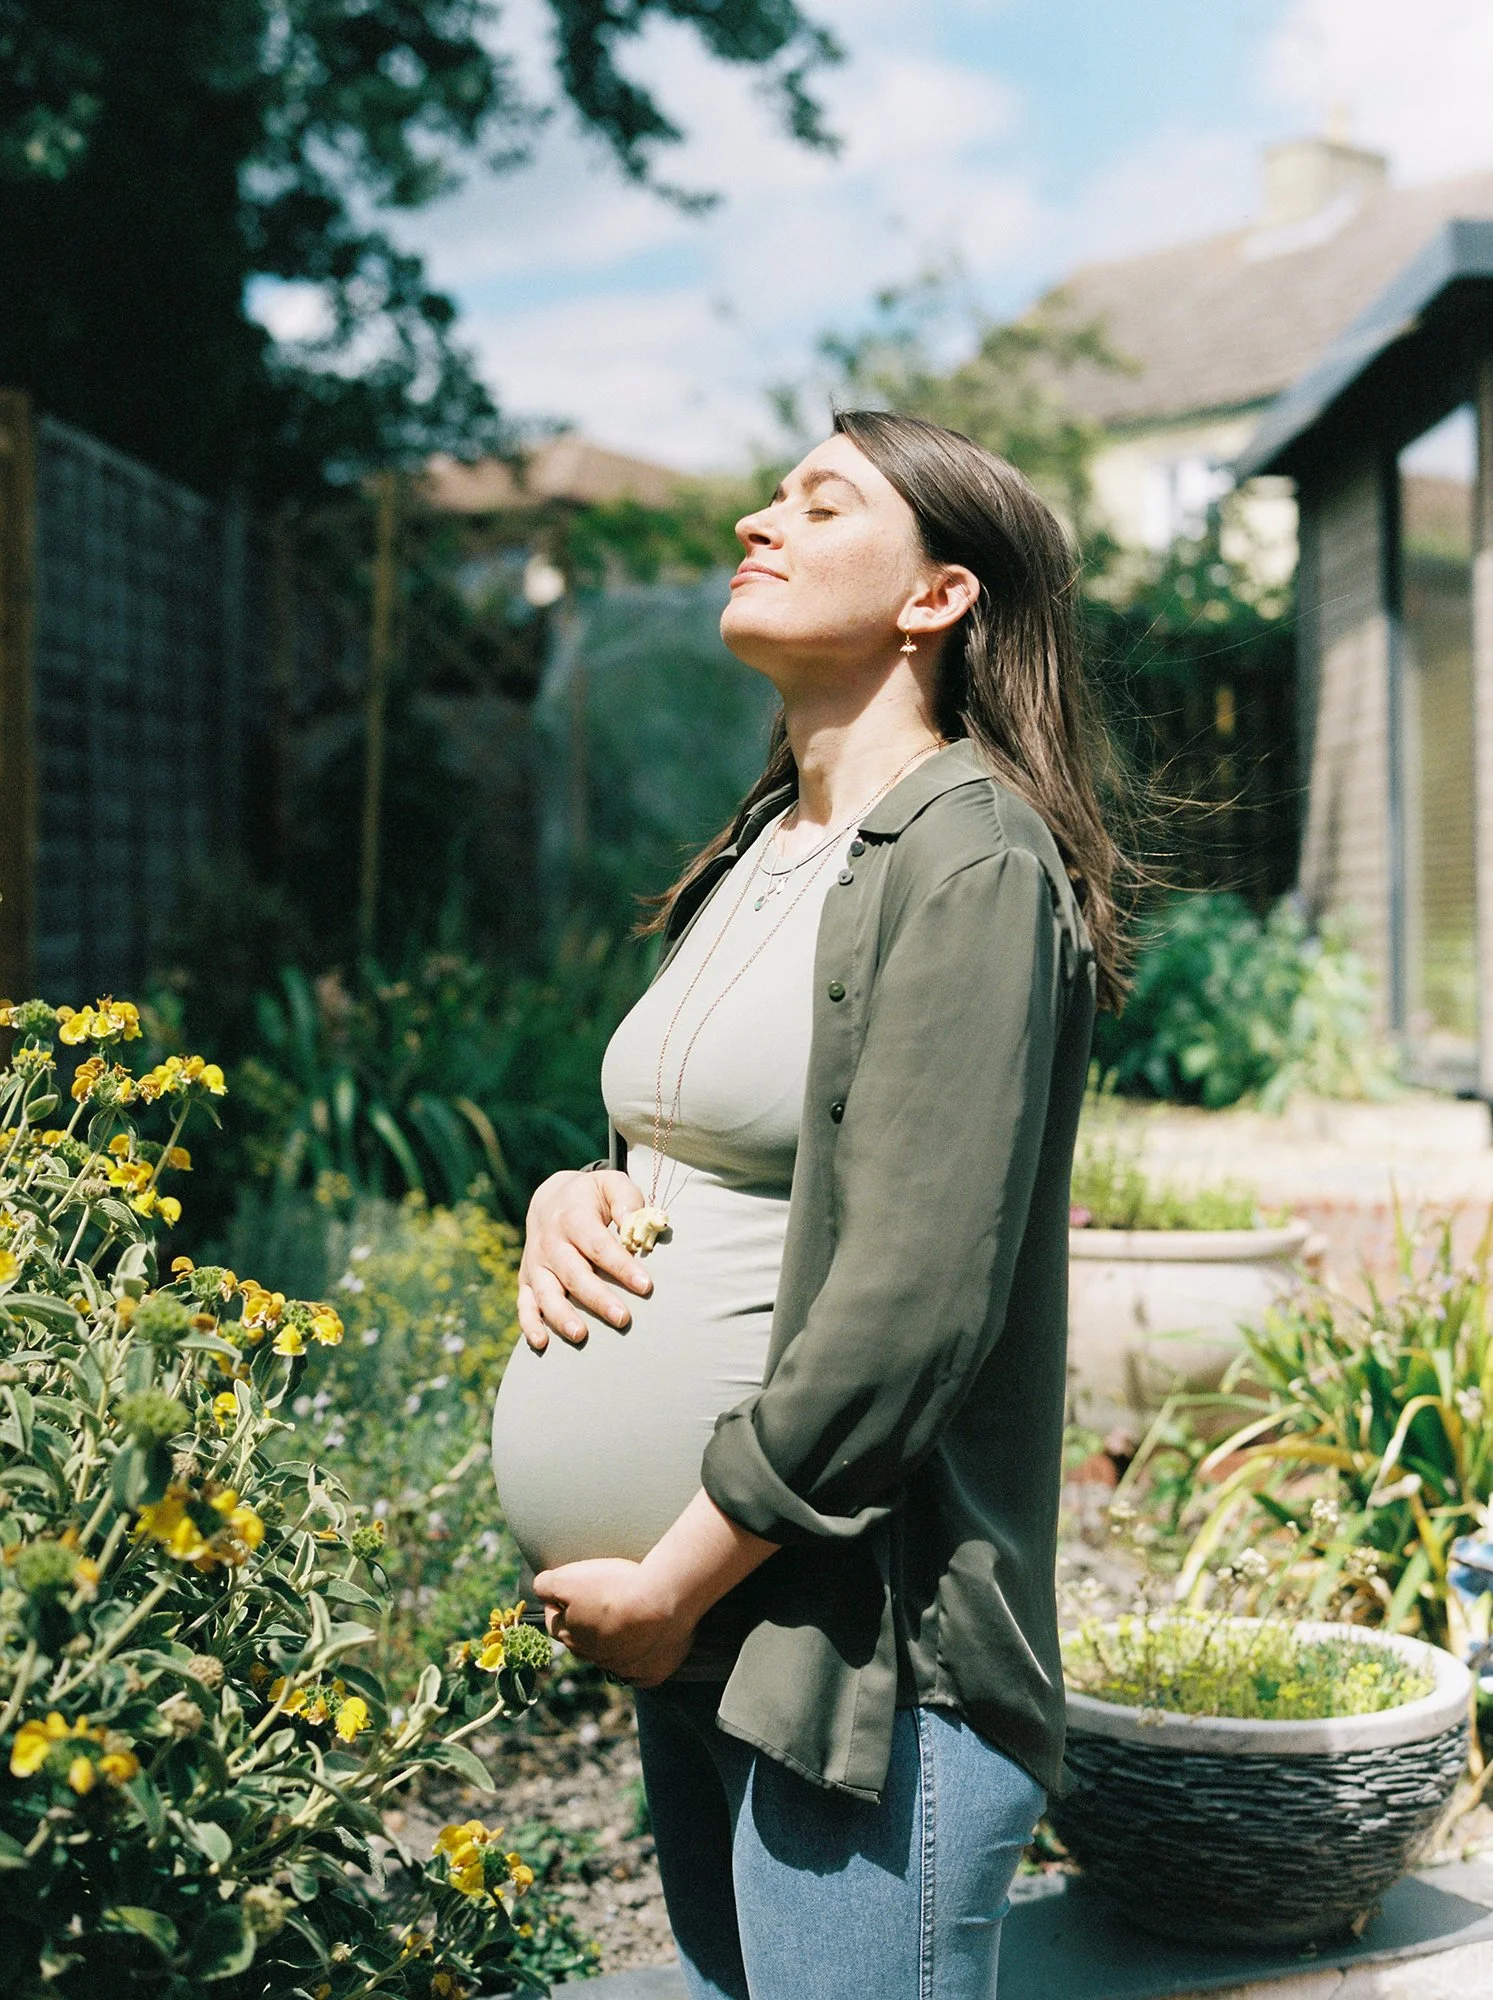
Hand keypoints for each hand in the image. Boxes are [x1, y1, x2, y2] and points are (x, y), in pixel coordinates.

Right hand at [518, 1168, 653, 1352]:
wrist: (550, 1199)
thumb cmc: (592, 1197)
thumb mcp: (610, 1185)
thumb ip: (627, 1200)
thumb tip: (636, 1224)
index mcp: (573, 1217)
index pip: (599, 1245)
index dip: (621, 1266)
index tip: (645, 1285)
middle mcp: (550, 1242)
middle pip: (574, 1273)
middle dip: (597, 1298)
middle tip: (622, 1318)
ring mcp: (536, 1263)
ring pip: (546, 1292)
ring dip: (561, 1315)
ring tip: (581, 1335)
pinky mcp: (526, 1280)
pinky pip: (524, 1304)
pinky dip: (530, 1324)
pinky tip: (542, 1344)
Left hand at [532, 1558, 695, 1686]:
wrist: (662, 1603)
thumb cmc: (613, 1588)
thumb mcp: (568, 1578)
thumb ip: (546, 1584)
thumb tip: (540, 1590)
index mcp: (571, 1635)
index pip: (553, 1622)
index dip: (557, 1605)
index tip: (564, 1592)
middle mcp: (593, 1657)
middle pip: (581, 1641)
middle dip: (583, 1623)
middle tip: (596, 1602)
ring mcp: (623, 1669)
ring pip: (609, 1656)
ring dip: (611, 1640)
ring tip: (624, 1618)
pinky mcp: (650, 1673)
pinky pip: (638, 1673)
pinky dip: (637, 1663)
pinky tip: (642, 1649)